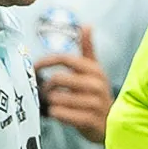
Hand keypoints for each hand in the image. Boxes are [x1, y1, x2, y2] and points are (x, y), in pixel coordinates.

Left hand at [35, 27, 113, 141]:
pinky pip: (61, 114)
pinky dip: (56, 114)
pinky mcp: (89, 120)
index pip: (65, 58)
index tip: (34, 67)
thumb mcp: (95, 70)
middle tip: (46, 91)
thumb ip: (88, 49)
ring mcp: (94, 103)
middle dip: (47, 86)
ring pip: (57, 98)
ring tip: (56, 104)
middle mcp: (96, 85)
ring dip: (52, 102)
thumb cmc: (98, 94)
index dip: (45, 61)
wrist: (113, 123)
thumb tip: (88, 25)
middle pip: (58, 79)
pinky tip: (61, 114)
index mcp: (94, 70)